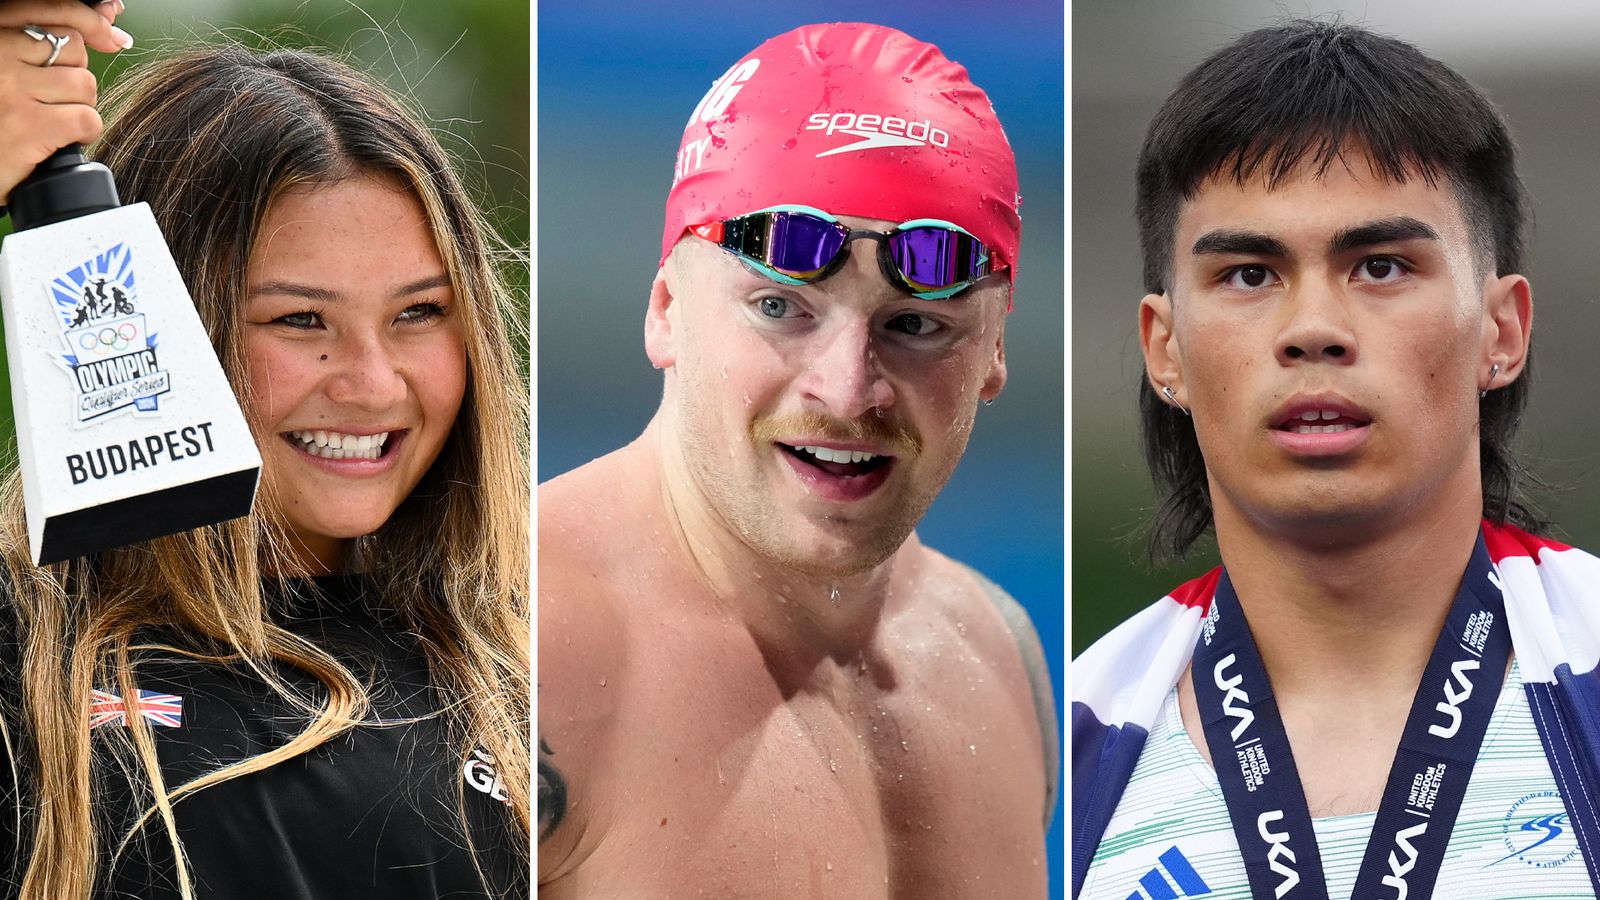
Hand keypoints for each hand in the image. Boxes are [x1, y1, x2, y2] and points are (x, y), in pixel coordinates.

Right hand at [0, 0, 129, 204]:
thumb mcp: (5, 68)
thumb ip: (38, 42)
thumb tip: (108, 19)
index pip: (54, 11)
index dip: (90, 22)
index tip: (111, 36)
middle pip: (74, 50)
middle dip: (75, 76)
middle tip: (54, 99)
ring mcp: (13, 89)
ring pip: (84, 85)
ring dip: (79, 106)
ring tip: (53, 121)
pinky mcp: (29, 125)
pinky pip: (85, 118)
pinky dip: (84, 132)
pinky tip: (62, 139)